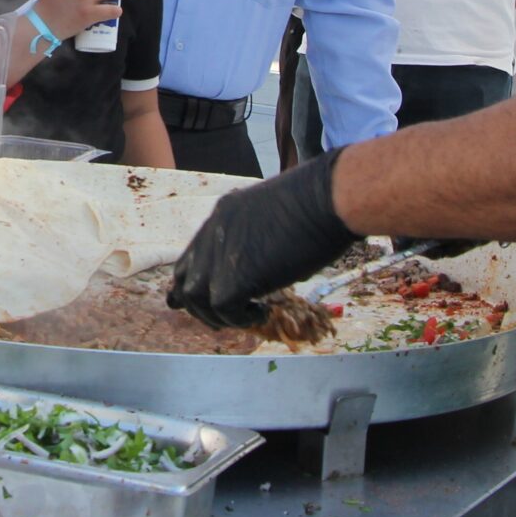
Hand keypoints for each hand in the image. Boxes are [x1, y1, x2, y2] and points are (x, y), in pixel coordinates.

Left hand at [167, 151, 357, 327]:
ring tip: (248, 315)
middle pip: (184, 278)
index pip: (193, 254)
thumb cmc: (320, 203)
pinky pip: (223, 308)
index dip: (199, 281)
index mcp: (224, 213)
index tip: (216, 298)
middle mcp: (214, 230)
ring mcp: (221, 252)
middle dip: (200, 304)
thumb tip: (266, 269)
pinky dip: (241, 318)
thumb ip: (259, 239)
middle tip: (228, 316)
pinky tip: (263, 313)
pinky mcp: (235, 276)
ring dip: (218, 315)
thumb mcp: (277, 216)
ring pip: (195, 297)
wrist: (330, 198)